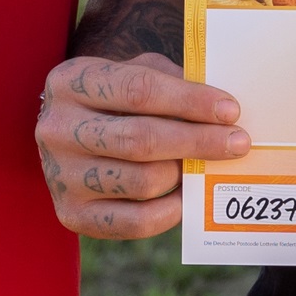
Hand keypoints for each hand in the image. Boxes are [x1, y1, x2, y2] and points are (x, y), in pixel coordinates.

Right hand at [36, 51, 247, 238]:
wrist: (68, 137)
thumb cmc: (114, 100)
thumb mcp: (134, 73)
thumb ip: (172, 82)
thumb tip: (222, 111)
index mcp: (71, 82)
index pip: (139, 89)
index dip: (190, 101)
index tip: (230, 111)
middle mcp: (57, 129)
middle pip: (140, 139)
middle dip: (198, 141)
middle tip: (238, 142)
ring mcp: (61, 175)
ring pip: (142, 182)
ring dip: (183, 174)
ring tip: (203, 165)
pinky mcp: (72, 214)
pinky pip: (134, 222)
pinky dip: (169, 212)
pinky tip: (186, 196)